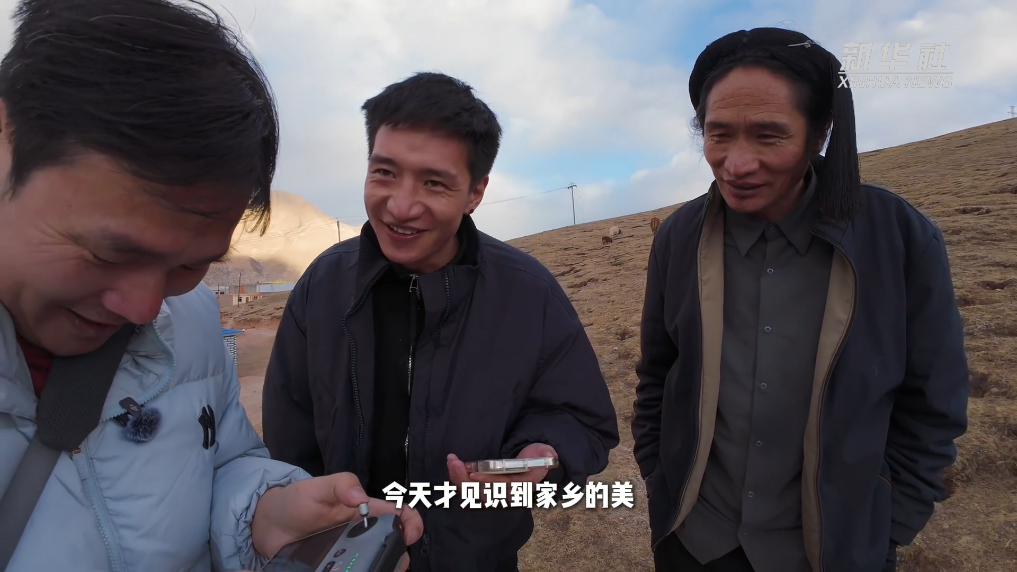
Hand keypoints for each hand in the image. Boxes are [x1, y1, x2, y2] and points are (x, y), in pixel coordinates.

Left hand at [250, 472, 422, 559]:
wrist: (267, 525)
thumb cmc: (295, 500)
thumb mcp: (317, 487)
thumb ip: (340, 485)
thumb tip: (361, 497)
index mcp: (365, 510)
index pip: (399, 513)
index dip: (412, 522)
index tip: (410, 537)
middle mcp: (362, 532)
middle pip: (392, 543)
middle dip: (400, 555)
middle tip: (395, 565)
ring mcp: (349, 552)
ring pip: (375, 561)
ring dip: (382, 567)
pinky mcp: (337, 567)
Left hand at [447, 443, 557, 484]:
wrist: (534, 464)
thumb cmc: (538, 457)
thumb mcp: (546, 453)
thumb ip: (547, 454)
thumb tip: (549, 454)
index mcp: (522, 487)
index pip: (502, 488)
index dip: (488, 482)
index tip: (473, 475)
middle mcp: (506, 494)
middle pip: (482, 493)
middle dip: (466, 480)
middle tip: (455, 463)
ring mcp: (494, 493)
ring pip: (473, 492)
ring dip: (459, 478)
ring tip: (451, 461)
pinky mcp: (484, 489)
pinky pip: (468, 488)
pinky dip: (458, 478)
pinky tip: (452, 465)